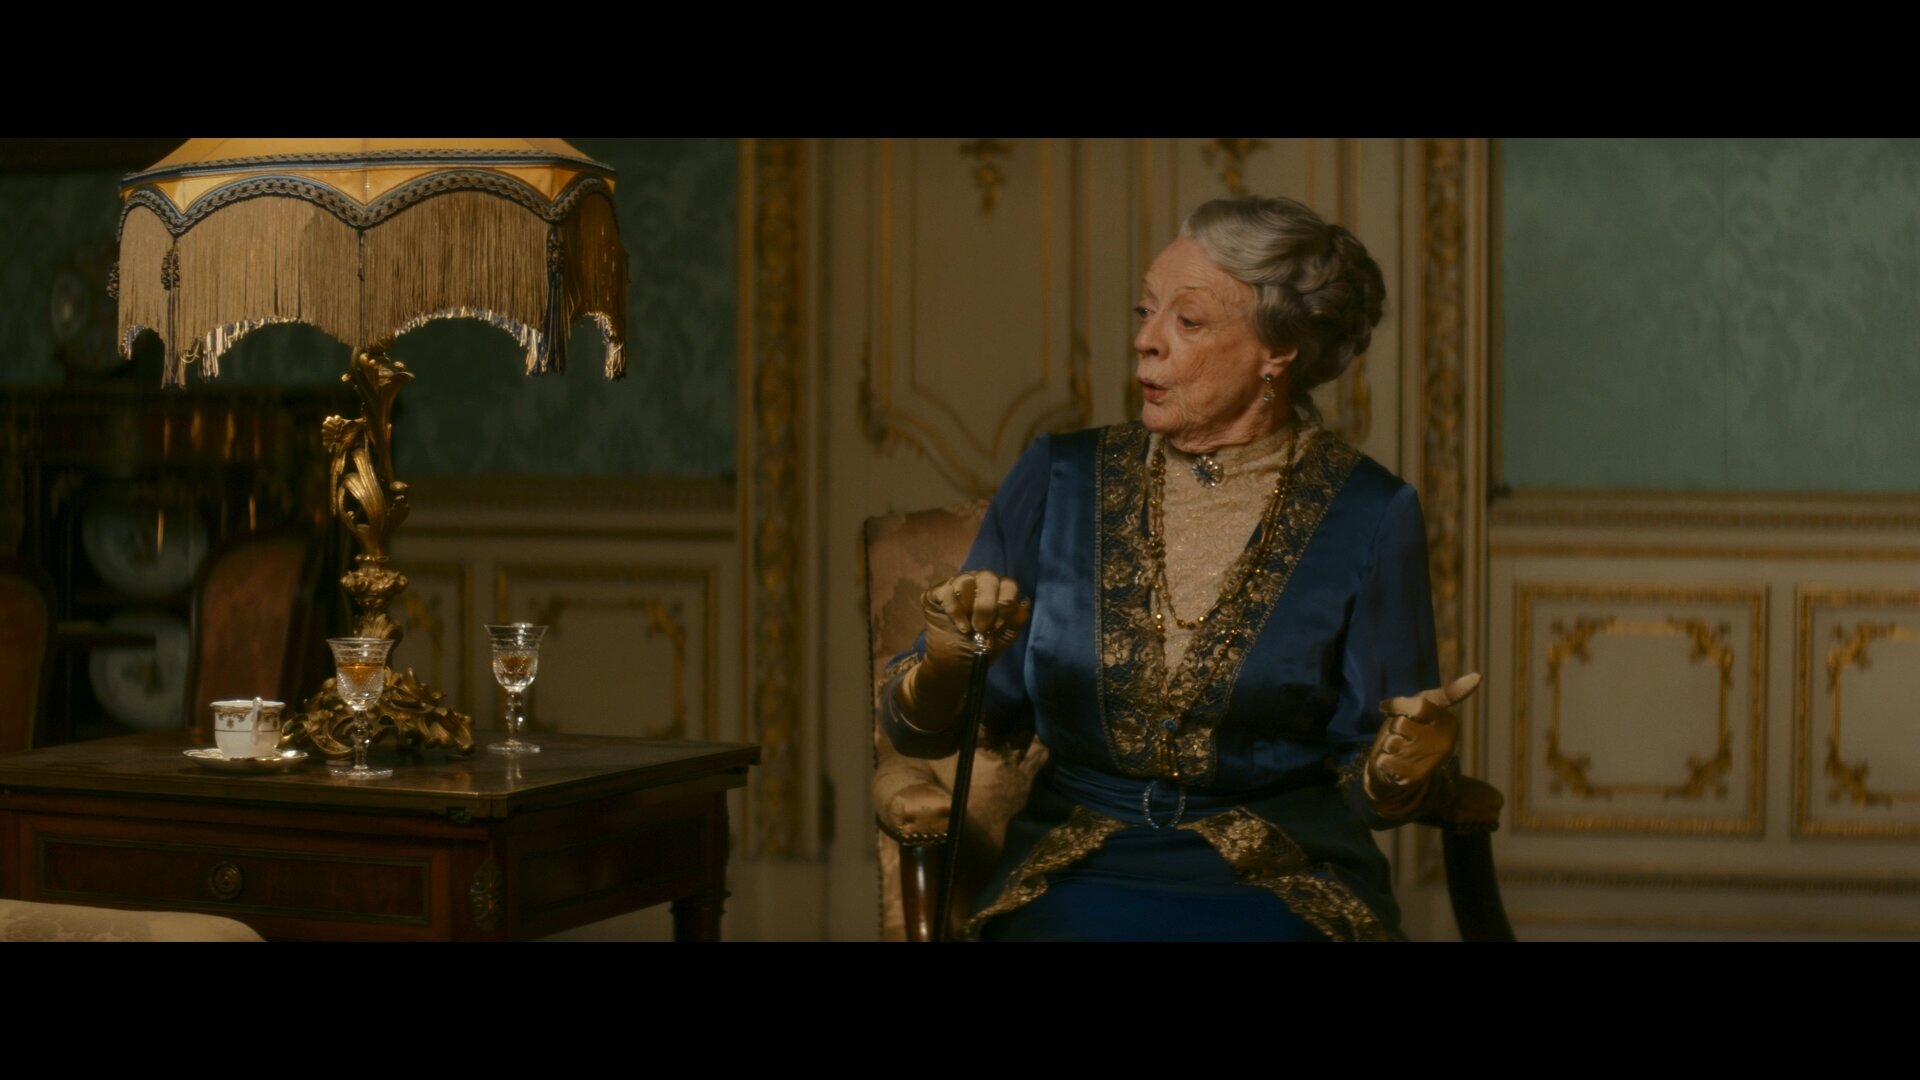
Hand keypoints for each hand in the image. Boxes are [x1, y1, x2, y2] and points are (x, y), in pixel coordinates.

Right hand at [896, 570, 1030, 732]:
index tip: (1004, 617)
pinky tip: (959, 627)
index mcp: (998, 591)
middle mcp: (978, 583)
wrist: (953, 664)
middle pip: (987, 577)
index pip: (1008, 583)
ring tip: (970, 629)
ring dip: (969, 607)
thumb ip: (1016, 620)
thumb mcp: (1004, 637)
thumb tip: (1023, 602)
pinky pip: (947, 591)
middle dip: (987, 604)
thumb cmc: (980, 647)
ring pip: (966, 581)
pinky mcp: (936, 594)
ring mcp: (956, 586)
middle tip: (982, 627)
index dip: (1008, 598)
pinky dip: (954, 610)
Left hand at [1366, 672, 1479, 816]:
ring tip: (1399, 748)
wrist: (1399, 768)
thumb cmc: (1411, 728)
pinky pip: (1386, 759)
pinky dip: (1383, 760)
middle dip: (1393, 727)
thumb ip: (1443, 693)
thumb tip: (1479, 676)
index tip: (1393, 706)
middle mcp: (1445, 742)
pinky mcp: (1415, 776)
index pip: (1419, 705)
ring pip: (1392, 741)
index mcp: (1448, 722)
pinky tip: (1394, 763)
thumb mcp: (1424, 704)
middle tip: (1402, 734)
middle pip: (1401, 723)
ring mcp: (1430, 761)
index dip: (1398, 705)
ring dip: (1388, 744)